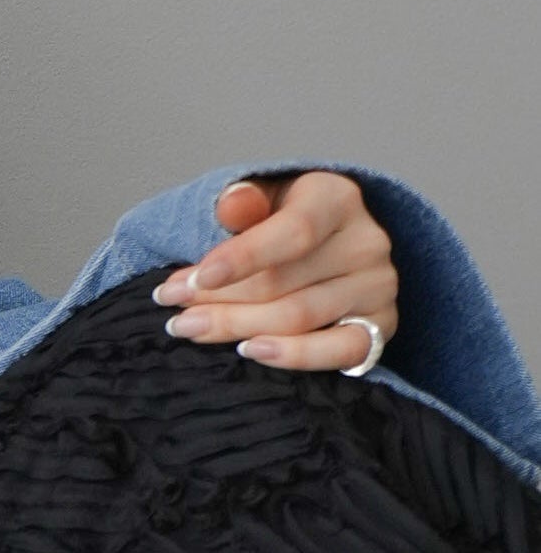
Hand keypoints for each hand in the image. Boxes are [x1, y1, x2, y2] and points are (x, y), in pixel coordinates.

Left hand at [149, 170, 399, 369]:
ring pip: (299, 318)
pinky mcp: (381, 326)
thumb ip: (244, 199)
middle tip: (172, 308)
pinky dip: (294, 356)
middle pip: (285, 282)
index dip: (241, 258)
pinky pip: (340, 351)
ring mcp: (379, 287)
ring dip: (237, 327)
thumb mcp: (261, 197)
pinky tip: (250, 351)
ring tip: (190, 328)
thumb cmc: (281, 217)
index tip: (191, 280)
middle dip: (218, 299)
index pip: (293, 232)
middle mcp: (367, 242)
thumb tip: (232, 205)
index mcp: (337, 198)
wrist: (326, 243)